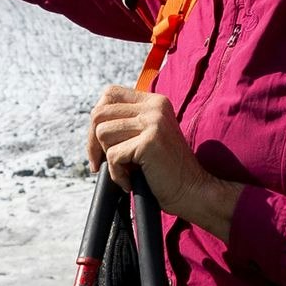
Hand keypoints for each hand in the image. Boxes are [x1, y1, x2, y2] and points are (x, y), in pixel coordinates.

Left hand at [87, 85, 240, 238]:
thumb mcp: (147, 137)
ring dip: (109, 159)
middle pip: (100, 114)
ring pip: (102, 133)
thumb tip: (93, 125)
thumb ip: (127, 124)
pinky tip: (131, 182)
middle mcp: (154, 106)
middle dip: (93, 143)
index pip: (109, 94)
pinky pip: (113, 156)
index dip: (97, 119)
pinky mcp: (150, 141)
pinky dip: (117, 175)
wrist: (193, 191)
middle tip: (102, 164)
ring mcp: (153, 122)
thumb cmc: (165, 171)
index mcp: (154, 101)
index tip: (98, 145)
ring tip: (127, 172)